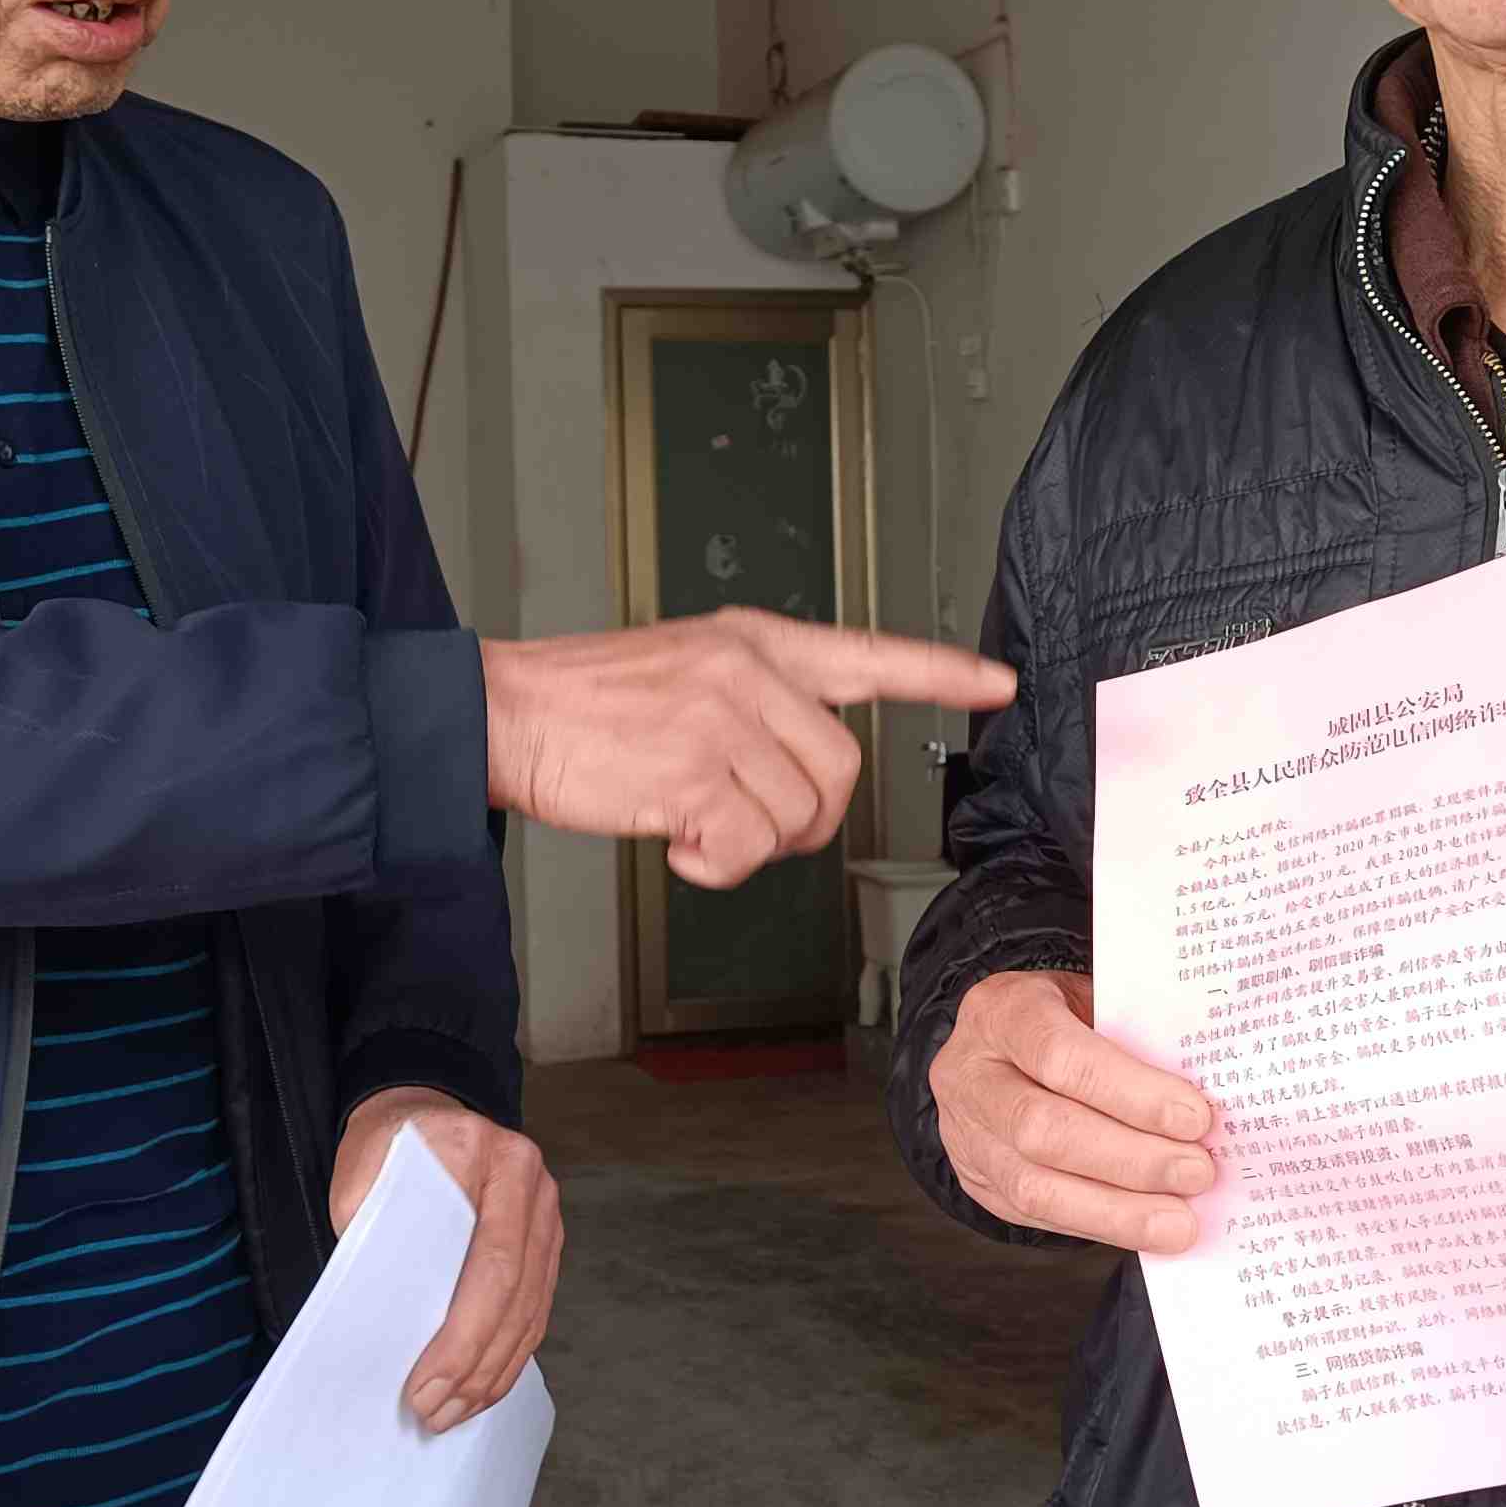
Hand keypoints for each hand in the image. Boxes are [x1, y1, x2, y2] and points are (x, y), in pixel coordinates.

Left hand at [332, 1087, 560, 1434]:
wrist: (421, 1110)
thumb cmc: (386, 1147)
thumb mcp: (361, 1174)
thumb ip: (375, 1235)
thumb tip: (385, 1323)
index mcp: (487, 1155)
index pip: (488, 1261)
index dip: (461, 1335)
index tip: (423, 1384)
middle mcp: (530, 1181)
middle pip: (515, 1295)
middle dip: (475, 1366)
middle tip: (434, 1413)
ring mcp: (546, 1211)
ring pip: (532, 1311)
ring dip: (493, 1372)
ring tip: (452, 1414)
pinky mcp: (545, 1239)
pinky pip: (535, 1309)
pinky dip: (509, 1355)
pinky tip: (480, 1388)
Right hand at [480, 611, 1013, 888]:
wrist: (506, 711)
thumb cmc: (587, 702)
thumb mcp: (687, 667)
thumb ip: (755, 699)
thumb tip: (802, 770)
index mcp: (756, 640)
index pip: (870, 654)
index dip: (942, 673)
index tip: (999, 683)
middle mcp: (750, 671)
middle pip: (842, 771)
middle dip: (803, 819)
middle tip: (740, 821)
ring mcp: (724, 719)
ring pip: (796, 817)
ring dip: (748, 844)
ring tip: (690, 819)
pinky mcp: (695, 770)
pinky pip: (747, 848)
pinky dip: (713, 866)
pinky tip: (673, 840)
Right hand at [927, 970, 1218, 1252]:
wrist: (996, 1052)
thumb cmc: (1064, 1022)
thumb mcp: (1093, 1003)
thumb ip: (1135, 1039)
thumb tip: (1208, 1097)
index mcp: (1003, 1012)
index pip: (1060, 1055)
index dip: (1130, 1092)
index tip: (1194, 1117)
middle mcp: (972, 1076)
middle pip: (1043, 1130)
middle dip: (1131, 1160)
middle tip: (1198, 1172)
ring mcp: (969, 1136)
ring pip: (1035, 1187)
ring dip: (1118, 1211)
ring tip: (1180, 1221)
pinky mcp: (982, 1185)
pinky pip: (1041, 1216)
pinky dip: (1103, 1226)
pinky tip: (1148, 1228)